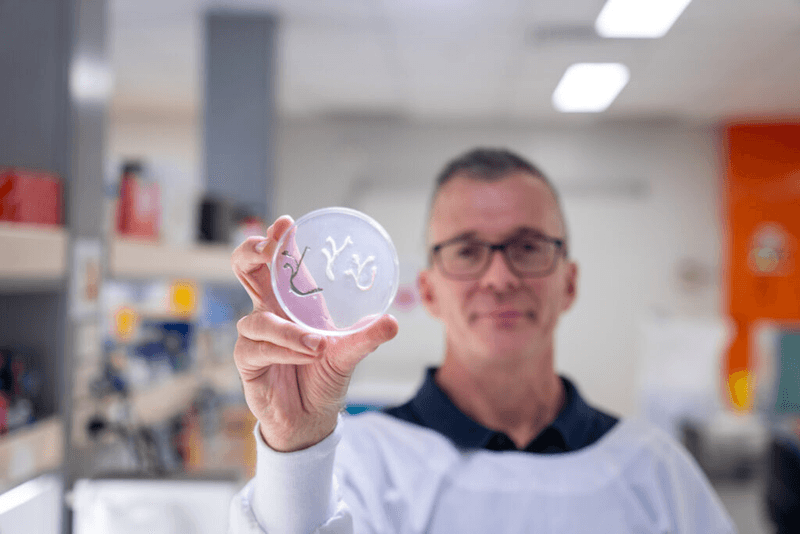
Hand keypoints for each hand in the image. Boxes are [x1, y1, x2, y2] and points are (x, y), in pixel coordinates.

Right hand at [231, 216, 398, 451]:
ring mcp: (255, 335)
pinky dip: (286, 350)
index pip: (276, 261)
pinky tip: (307, 355)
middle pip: (245, 270)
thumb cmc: (323, 376)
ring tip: (319, 346)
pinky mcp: (247, 360)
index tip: (287, 224)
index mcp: (291, 299)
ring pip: (258, 320)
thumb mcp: (349, 353)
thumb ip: (366, 337)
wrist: (311, 418)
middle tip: (269, 250)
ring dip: (289, 332)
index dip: (276, 240)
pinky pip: (258, 348)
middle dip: (252, 254)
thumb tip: (393, 322)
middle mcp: (269, 311)